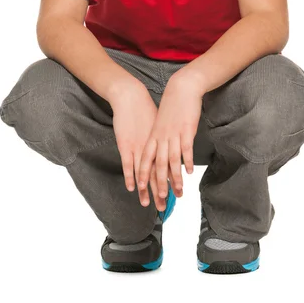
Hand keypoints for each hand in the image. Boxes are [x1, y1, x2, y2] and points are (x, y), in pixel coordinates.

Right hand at [109, 82, 168, 210]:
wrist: (131, 96)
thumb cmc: (146, 108)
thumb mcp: (161, 121)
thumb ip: (165, 134)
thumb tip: (173, 142)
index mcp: (162, 142)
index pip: (169, 165)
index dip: (172, 180)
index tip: (177, 194)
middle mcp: (153, 147)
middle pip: (160, 172)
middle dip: (164, 190)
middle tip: (168, 206)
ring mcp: (139, 147)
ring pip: (147, 172)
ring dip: (151, 189)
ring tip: (155, 204)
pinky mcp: (127, 144)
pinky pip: (130, 164)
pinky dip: (132, 177)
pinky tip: (134, 189)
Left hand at [137, 79, 202, 205]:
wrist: (181, 89)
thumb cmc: (171, 107)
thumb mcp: (161, 123)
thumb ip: (159, 138)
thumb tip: (160, 153)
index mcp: (153, 136)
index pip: (145, 159)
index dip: (142, 175)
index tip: (140, 190)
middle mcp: (161, 137)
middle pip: (158, 165)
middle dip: (159, 184)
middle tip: (161, 200)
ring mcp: (173, 134)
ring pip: (172, 161)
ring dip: (175, 178)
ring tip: (178, 192)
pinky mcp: (186, 130)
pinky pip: (185, 149)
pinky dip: (186, 162)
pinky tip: (189, 172)